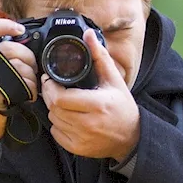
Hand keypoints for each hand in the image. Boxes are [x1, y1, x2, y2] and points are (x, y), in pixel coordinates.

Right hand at [0, 19, 38, 148]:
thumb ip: (3, 57)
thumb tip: (25, 44)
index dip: (2, 25)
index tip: (19, 29)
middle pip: (10, 48)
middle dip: (29, 60)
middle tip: (33, 72)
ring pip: (16, 67)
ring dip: (30, 79)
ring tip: (29, 89)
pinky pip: (16, 86)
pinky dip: (27, 92)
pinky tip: (25, 98)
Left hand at [40, 29, 139, 160]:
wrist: (131, 137)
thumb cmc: (122, 107)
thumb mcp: (114, 80)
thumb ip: (99, 56)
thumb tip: (88, 35)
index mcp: (97, 105)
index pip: (61, 98)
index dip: (51, 88)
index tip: (51, 80)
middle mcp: (89, 124)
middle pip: (54, 109)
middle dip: (50, 97)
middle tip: (53, 88)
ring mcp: (82, 138)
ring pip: (54, 121)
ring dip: (54, 110)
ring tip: (62, 102)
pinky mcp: (78, 148)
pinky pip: (57, 134)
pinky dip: (58, 124)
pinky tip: (67, 117)